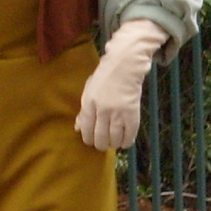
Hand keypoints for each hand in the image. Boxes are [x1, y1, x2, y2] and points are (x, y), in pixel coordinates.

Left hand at [76, 19, 168, 150]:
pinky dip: (127, 141)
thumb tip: (77, 128)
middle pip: (100, 136)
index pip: (86, 128)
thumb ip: (84, 110)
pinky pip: (130, 133)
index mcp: (89, 103)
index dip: (88, 139)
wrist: (125, 65)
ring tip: (114, 144)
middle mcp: (102, 110)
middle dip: (100, 144)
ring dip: (113, 144)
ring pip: (114, 137)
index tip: (91, 142)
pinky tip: (125, 143)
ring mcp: (118, 112)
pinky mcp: (132, 112)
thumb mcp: (89, 91)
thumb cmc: (105, 76)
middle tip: (102, 145)